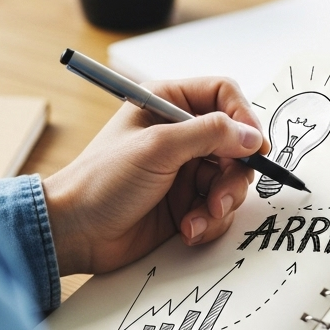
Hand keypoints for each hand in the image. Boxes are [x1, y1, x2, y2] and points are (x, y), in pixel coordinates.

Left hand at [42, 77, 266, 276]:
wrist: (75, 233)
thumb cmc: (101, 181)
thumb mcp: (157, 148)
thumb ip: (209, 135)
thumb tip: (252, 136)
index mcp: (168, 104)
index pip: (224, 95)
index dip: (243, 118)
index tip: (254, 147)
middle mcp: (181, 134)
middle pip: (236, 143)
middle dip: (234, 173)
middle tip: (220, 195)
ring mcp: (185, 170)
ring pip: (232, 179)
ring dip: (222, 202)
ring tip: (199, 216)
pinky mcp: (186, 202)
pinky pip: (219, 208)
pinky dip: (209, 221)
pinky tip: (186, 229)